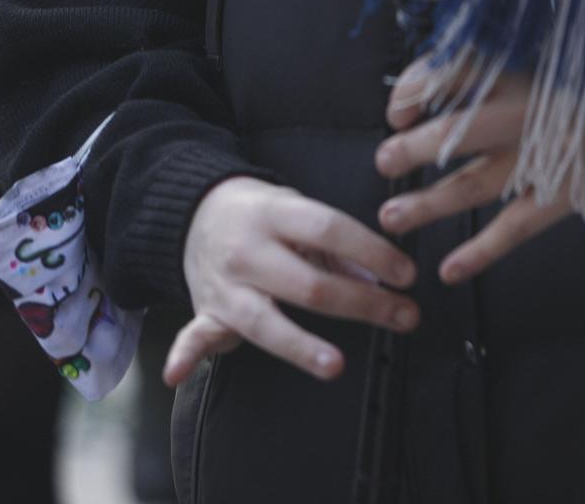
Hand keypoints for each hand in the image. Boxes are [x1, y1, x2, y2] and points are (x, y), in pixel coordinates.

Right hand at [163, 176, 418, 387]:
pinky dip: (185, 354)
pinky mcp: (207, 311)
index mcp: (276, 214)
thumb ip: (335, 248)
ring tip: (335, 364)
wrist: (196, 210)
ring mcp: (226, 284)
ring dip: (301, 345)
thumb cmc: (262, 214)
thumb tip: (382, 279)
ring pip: (265, 321)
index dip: (372, 252)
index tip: (406, 274)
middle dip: (363, 305)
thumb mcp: (298, 211)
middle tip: (404, 317)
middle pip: (310, 284)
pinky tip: (178, 374)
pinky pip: (194, 335)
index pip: (330, 229)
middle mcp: (250, 250)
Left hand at [374, 65, 584, 284]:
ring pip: (476, 183)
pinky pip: (514, 228)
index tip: (396, 113)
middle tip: (385, 160)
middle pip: (461, 131)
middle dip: (416, 148)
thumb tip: (403, 105)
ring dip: (431, 203)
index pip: (452, 73)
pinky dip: (481, 252)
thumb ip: (459, 73)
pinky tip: (450, 270)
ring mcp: (541, 160)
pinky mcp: (558, 198)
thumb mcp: (517, 64)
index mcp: (512, 73)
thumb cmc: (561, 93)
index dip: (415, 91)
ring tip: (392, 216)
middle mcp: (523, 113)